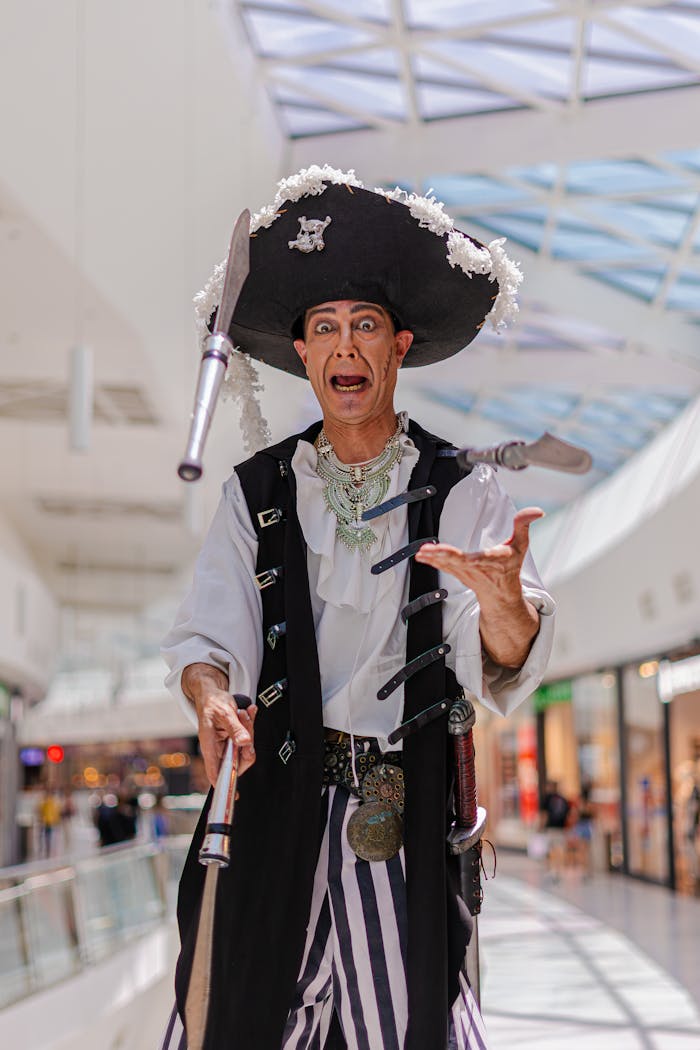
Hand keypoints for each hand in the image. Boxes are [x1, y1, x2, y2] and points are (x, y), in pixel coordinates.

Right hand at [195, 689, 257, 787]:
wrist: (212, 694)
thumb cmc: (212, 703)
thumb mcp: (224, 713)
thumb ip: (234, 728)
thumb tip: (244, 743)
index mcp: (209, 745)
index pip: (215, 771)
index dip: (224, 784)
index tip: (234, 794)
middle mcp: (217, 748)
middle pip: (238, 759)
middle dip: (247, 741)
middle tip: (246, 722)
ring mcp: (227, 745)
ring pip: (245, 747)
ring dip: (250, 729)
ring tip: (245, 713)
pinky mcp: (234, 739)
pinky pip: (247, 738)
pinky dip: (250, 725)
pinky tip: (249, 713)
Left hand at [415, 507, 543, 668]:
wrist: (501, 594)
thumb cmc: (510, 567)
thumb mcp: (521, 546)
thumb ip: (524, 526)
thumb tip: (538, 510)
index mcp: (493, 561)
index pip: (481, 558)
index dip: (471, 558)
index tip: (463, 557)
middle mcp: (478, 569)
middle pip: (458, 563)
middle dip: (443, 557)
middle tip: (429, 551)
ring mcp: (465, 573)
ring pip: (447, 566)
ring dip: (434, 559)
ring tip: (421, 552)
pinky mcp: (457, 573)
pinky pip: (443, 567)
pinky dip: (432, 561)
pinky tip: (421, 555)